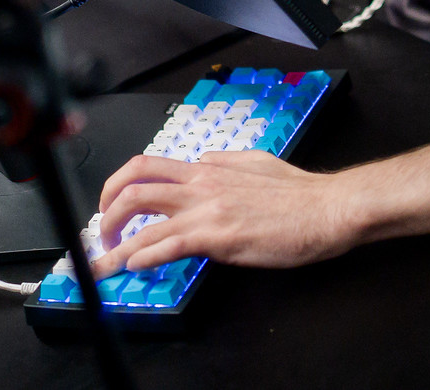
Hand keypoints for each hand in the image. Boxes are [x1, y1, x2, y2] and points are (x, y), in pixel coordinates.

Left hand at [89, 150, 362, 277]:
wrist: (327, 209)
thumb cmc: (299, 193)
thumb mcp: (255, 162)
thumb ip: (223, 163)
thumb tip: (201, 163)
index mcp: (208, 168)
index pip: (148, 167)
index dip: (119, 185)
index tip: (111, 205)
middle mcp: (200, 183)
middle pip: (133, 185)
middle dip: (106, 211)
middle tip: (101, 235)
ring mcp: (207, 209)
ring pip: (143, 217)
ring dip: (115, 243)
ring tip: (104, 262)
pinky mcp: (218, 236)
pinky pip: (168, 244)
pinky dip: (143, 257)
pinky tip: (133, 268)